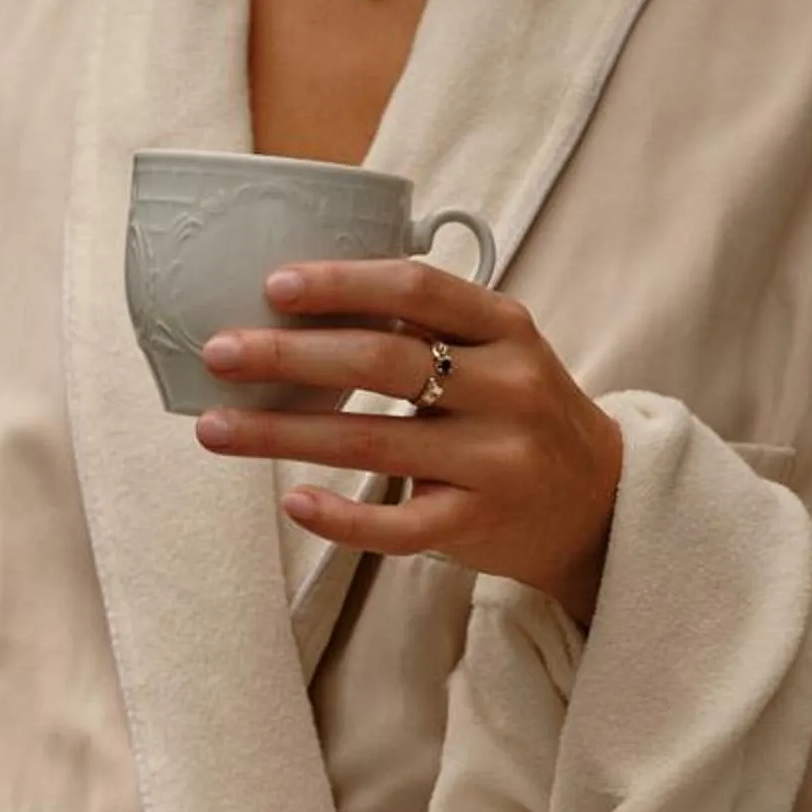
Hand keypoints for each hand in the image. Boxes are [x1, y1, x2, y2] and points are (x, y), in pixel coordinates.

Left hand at [192, 257, 623, 628]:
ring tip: (214, 428)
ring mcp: (494, 460)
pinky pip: (398, 527)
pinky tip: (292, 502)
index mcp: (505, 328)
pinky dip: (340, 518)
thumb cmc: (518, 413)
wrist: (597, 502)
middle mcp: (506, 389)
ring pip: (371, 442)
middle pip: (382, 362)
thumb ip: (425, 325)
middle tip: (217, 352)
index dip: (342, 284)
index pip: (417, 290)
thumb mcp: (497, 350)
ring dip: (281, 433)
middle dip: (288, 355)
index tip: (273, 285)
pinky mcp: (478, 523)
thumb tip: (294, 302)